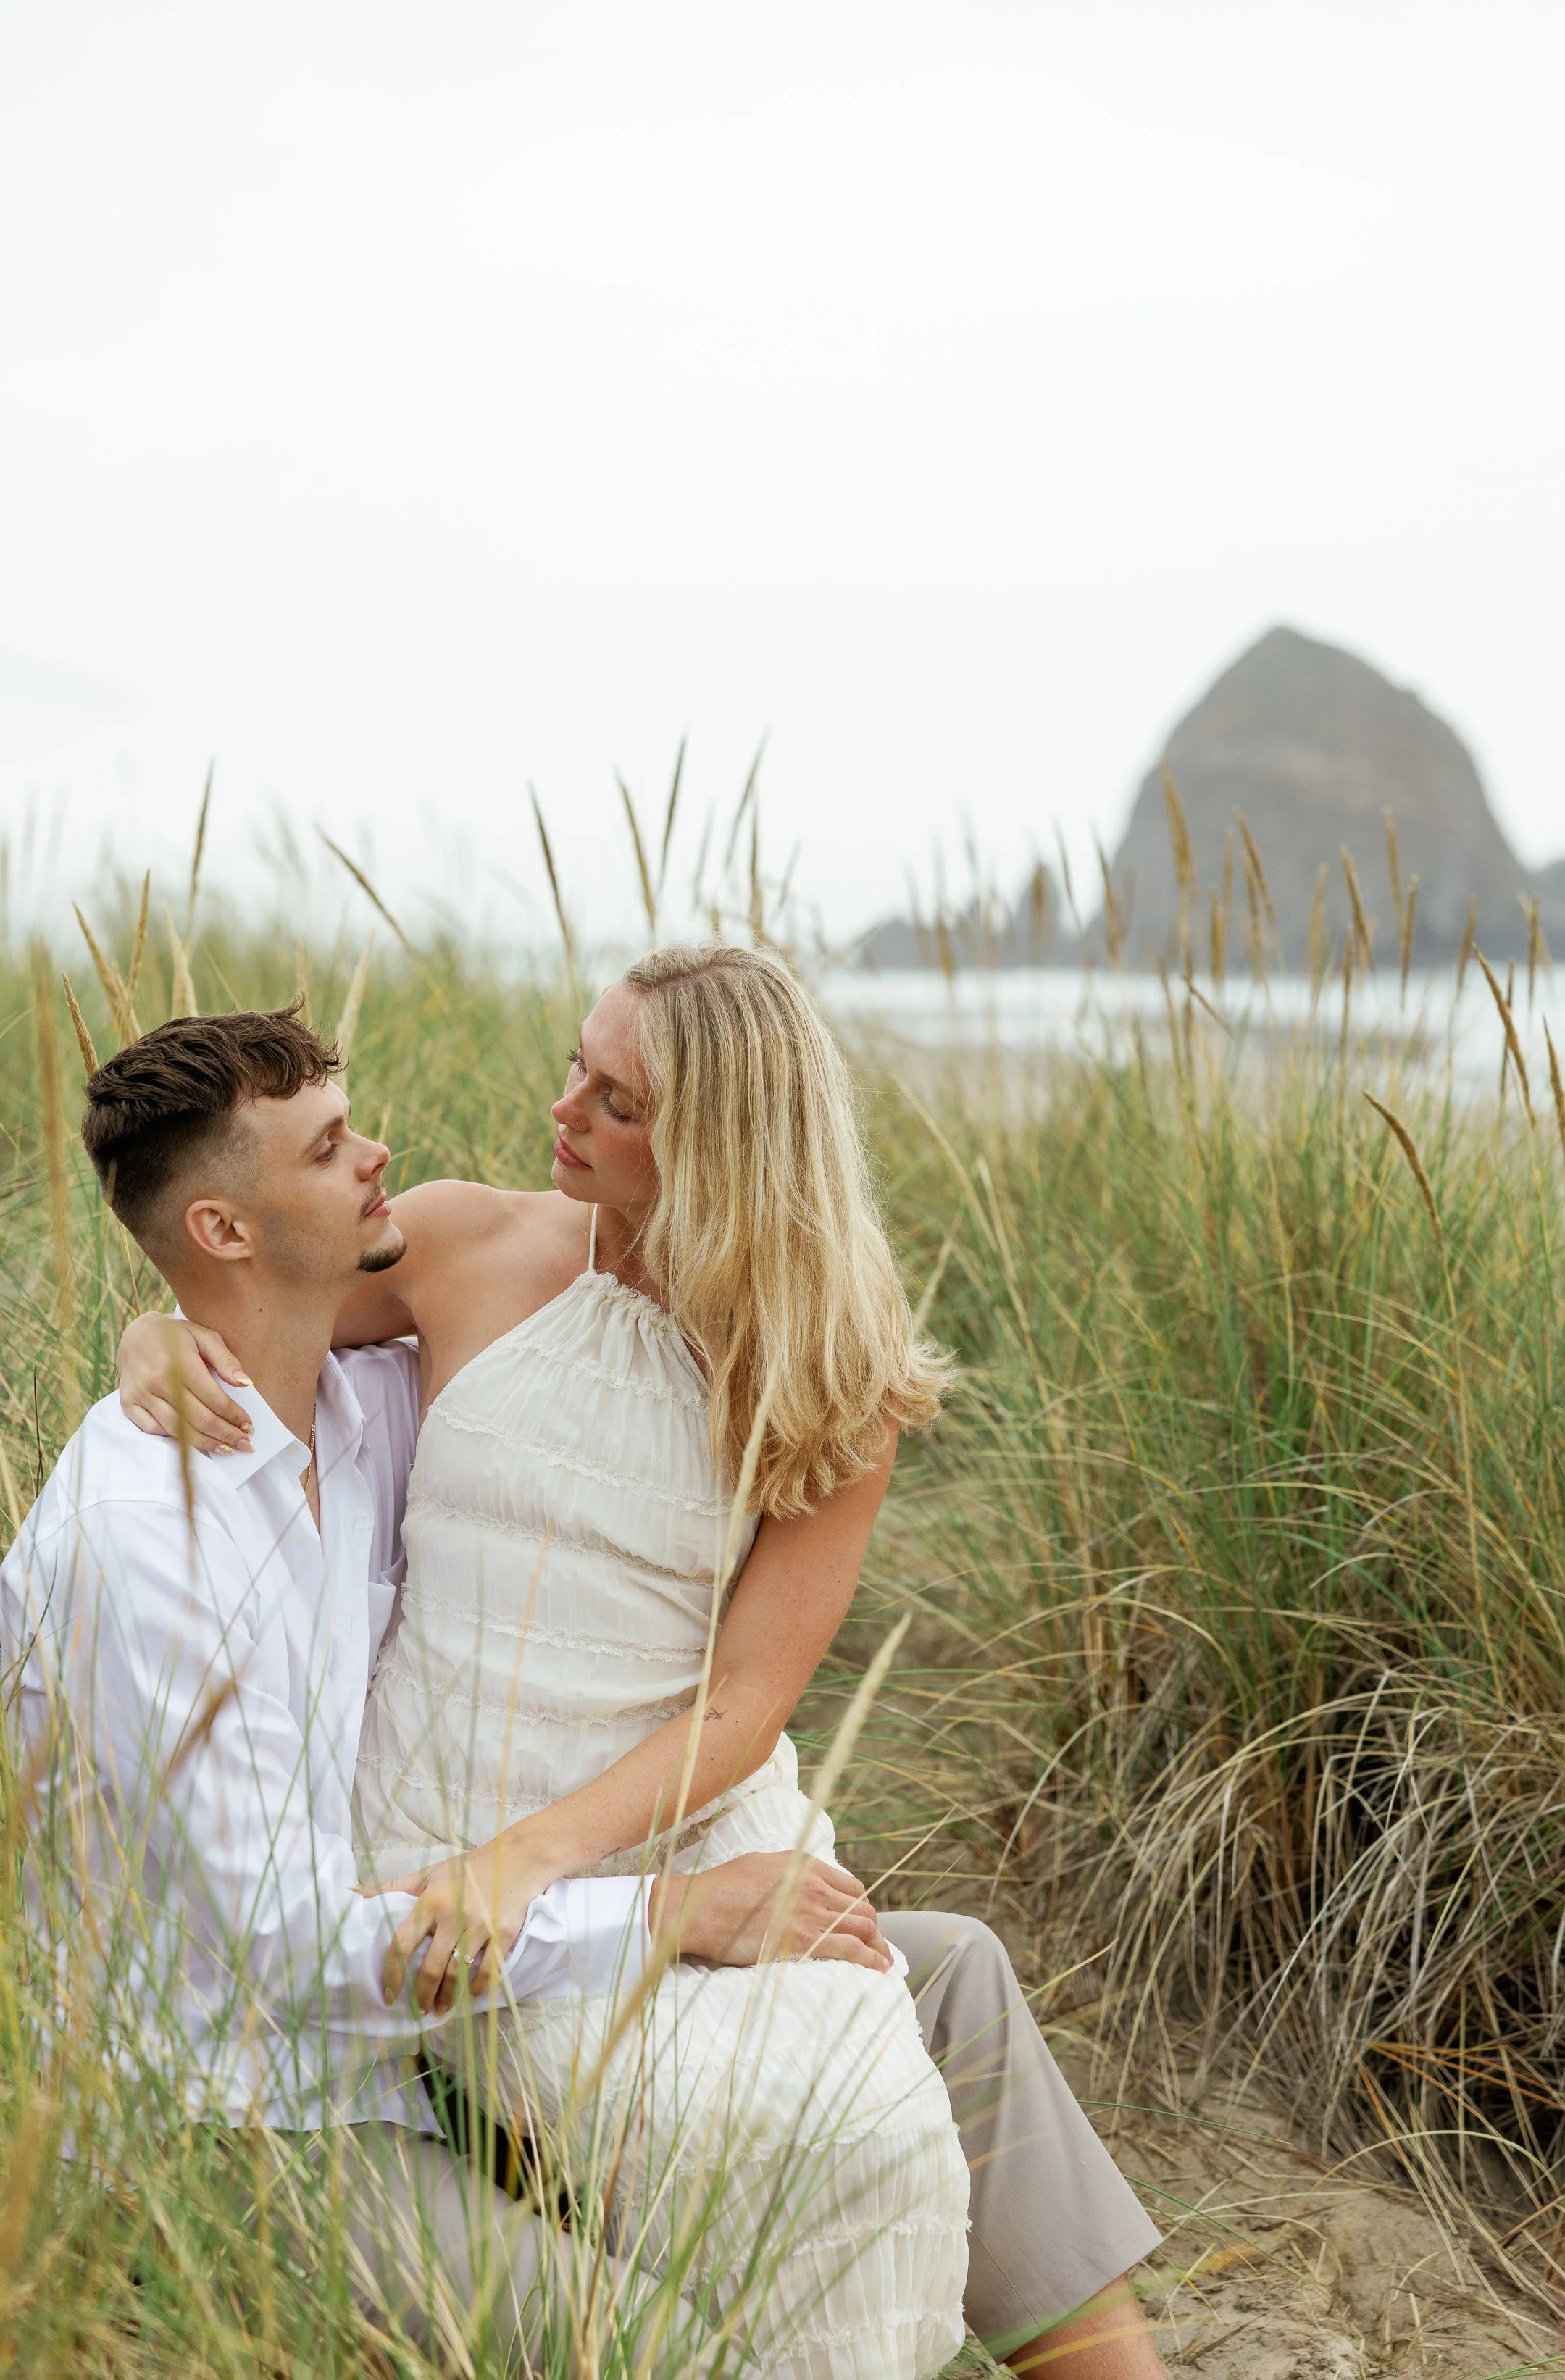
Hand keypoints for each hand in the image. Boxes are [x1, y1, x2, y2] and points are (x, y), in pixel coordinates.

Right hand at [117, 1312, 253, 1455]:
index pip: (214, 1399)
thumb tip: (245, 1383)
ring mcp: (141, 1394)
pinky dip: (173, 1438)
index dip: (234, 1416)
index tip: (249, 1426)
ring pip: (177, 1430)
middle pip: (198, 1419)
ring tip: (225, 1448)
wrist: (135, 1334)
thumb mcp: (204, 1337)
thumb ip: (225, 1360)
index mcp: (180, 1364)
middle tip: (244, 1444)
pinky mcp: (128, 1403)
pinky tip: (192, 1441)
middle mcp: (159, 1382)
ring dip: (205, 1443)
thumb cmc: (175, 1336)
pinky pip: (153, 1429)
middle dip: (226, 1435)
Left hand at [378, 1830, 563, 2015]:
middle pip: (431, 1968)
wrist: (517, 1857)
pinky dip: (477, 1989)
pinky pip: (489, 1971)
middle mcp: (453, 1915)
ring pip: (458, 1974)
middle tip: (418, 2010)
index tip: (389, 1996)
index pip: (402, 1944)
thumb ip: (393, 1888)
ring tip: (440, 2010)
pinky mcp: (504, 1934)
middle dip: (422, 1995)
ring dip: (447, 1998)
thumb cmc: (468, 1868)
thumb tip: (354, 1894)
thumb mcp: (429, 1874)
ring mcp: (481, 1926)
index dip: (393, 1974)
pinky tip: (469, 1997)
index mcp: (430, 1901)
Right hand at [648, 1853, 891, 1971]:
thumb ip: (789, 1875)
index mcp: (806, 1865)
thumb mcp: (762, 1866)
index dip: (861, 1909)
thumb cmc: (722, 1888)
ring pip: (863, 1928)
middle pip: (862, 1909)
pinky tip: (878, 1970)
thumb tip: (799, 1887)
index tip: (862, 1925)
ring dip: (878, 1947)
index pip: (851, 1888)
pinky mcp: (806, 1939)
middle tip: (878, 1949)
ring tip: (884, 1963)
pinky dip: (871, 1960)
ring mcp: (812, 1912)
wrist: (701, 1908)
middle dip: (875, 1931)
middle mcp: (816, 1886)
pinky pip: (852, 1949)